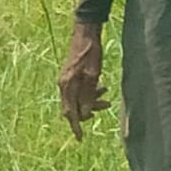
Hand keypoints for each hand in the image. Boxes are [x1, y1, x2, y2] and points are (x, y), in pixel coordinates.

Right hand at [58, 20, 110, 140]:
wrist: (86, 32)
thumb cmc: (91, 51)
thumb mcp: (93, 74)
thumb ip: (88, 95)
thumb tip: (84, 114)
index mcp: (67, 85)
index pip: (70, 112)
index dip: (76, 126)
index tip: (80, 138)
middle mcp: (63, 84)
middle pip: (72, 107)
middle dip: (88, 111)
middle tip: (106, 106)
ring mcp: (66, 79)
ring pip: (77, 98)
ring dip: (91, 101)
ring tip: (106, 96)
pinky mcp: (71, 74)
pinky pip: (78, 90)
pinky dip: (89, 92)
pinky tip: (101, 87)